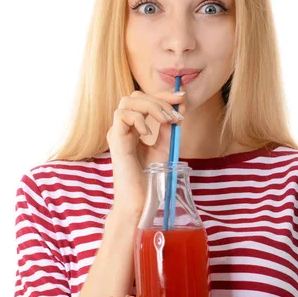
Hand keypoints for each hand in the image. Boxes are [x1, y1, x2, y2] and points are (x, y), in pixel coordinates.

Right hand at [106, 89, 186, 216]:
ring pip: (128, 101)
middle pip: (136, 96)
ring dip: (152, 106)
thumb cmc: (151, 178)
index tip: (182, 97)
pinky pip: (122, 115)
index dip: (164, 96)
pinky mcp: (115, 140)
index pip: (146, 101)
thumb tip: (179, 107)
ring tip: (166, 121)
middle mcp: (124, 128)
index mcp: (134, 128)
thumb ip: (168, 128)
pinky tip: (148, 134)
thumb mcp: (164, 148)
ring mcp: (118, 133)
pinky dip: (139, 119)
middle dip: (160, 98)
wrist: (142, 200)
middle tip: (177, 110)